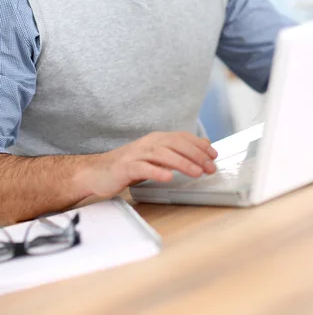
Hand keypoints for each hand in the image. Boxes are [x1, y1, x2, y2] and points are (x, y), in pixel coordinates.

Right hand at [85, 131, 217, 196]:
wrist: (97, 172)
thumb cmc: (129, 166)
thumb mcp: (154, 157)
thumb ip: (175, 153)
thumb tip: (201, 149)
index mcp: (156, 139)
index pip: (182, 137)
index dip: (199, 145)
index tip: (213, 155)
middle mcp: (148, 143)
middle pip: (175, 144)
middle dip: (195, 155)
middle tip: (210, 167)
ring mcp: (136, 154)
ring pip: (162, 154)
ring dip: (182, 163)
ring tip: (196, 172)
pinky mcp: (125, 168)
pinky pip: (143, 168)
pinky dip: (156, 171)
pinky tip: (168, 177)